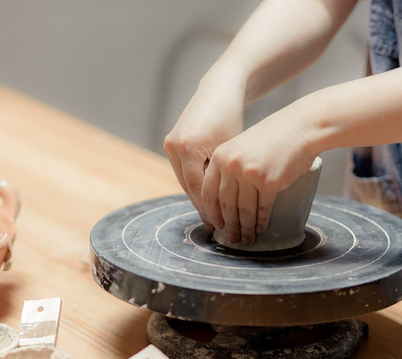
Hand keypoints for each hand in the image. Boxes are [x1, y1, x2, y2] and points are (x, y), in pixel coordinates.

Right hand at [164, 73, 244, 230]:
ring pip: (184, 180)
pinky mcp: (171, 142)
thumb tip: (227, 205)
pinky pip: (183, 170)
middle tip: (216, 226)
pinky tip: (205, 196)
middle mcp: (175, 147)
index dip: (210, 208)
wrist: (219, 90)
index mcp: (189, 148)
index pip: (199, 188)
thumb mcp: (230, 148)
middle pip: (188, 187)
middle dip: (203, 207)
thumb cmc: (231, 117)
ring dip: (197, 197)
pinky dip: (194, 183)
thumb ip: (223, 175)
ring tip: (211, 215)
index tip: (220, 224)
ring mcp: (170, 144)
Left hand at [201, 106, 317, 244]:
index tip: (216, 225)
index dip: (211, 212)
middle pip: (225, 204)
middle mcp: (231, 166)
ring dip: (244, 228)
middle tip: (230, 238)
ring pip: (243, 210)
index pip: (208, 192)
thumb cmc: (271, 138)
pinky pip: (261, 208)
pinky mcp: (268, 182)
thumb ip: (227, 168)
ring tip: (245, 240)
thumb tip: (221, 200)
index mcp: (220, 157)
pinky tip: (260, 229)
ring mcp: (248, 174)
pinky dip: (260, 222)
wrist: (298, 128)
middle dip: (228, 225)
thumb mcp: (240, 147)